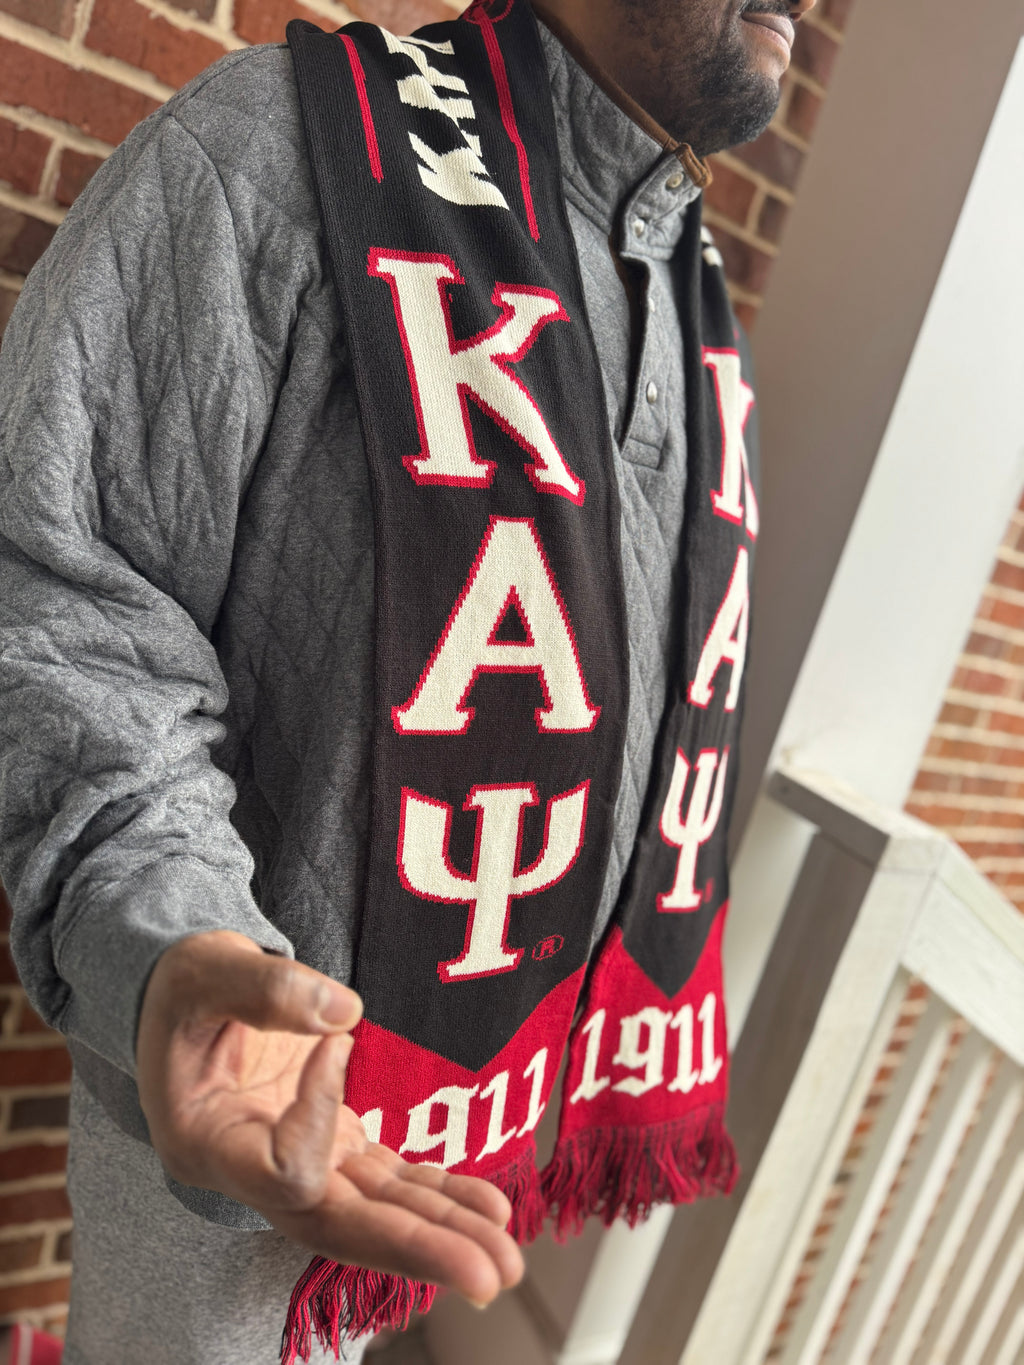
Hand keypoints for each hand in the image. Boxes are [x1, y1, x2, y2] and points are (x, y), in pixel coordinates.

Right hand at [136, 931, 523, 1306]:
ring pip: (377, 1214)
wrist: (191, 1003)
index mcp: (210, 1144)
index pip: (286, 1169)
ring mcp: (304, 1166)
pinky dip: (441, 1196)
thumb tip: (346, 1014)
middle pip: (342, 1228)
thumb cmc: (187, 988)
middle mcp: (257, 1176)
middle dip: (417, 1247)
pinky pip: (392, 1184)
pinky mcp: (338, 1148)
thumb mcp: (205, 969)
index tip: (336, 1039)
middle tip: (485, 1274)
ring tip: (507, 1259)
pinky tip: (493, 1211)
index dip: (321, 1113)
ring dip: (445, 1235)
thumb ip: (265, 989)